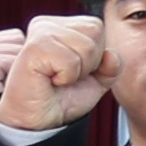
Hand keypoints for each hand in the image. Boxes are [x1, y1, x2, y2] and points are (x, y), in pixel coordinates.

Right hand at [0, 13, 113, 131]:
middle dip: (90, 62)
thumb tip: (112, 55)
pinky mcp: (33, 47)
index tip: (74, 71)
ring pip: (87, 47)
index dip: (96, 56)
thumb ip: (110, 66)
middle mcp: (47, 24)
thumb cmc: (60, 99)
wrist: (37, 121)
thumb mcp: (95, 82)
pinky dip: (66, 78)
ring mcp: (39, 32)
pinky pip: (71, 61)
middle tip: (65, 76)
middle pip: (95, 31)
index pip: (97, 27)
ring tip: (57, 79)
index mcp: (60, 26)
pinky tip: (49, 80)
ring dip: (77, 72)